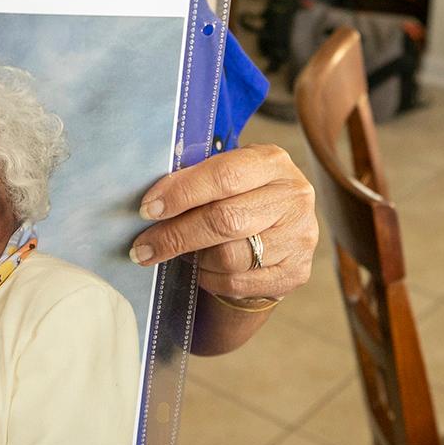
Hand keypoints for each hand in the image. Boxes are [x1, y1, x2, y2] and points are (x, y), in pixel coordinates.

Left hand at [129, 144, 317, 301]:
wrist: (281, 231)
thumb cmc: (243, 196)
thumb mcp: (229, 174)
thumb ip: (198, 179)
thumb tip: (152, 202)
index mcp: (272, 162)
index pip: (224, 176)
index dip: (181, 193)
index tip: (148, 209)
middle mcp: (293, 197)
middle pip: (225, 220)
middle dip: (176, 235)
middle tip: (144, 247)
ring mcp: (299, 237)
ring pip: (230, 257)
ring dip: (195, 259)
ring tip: (181, 254)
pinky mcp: (296, 272)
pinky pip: (238, 283)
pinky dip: (210, 279)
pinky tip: (203, 269)